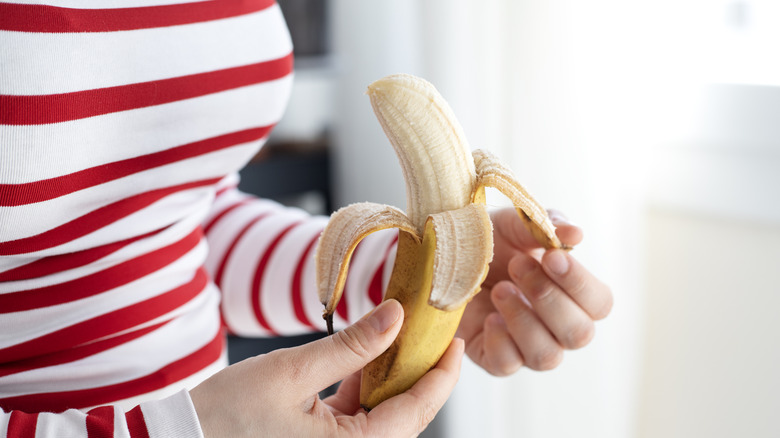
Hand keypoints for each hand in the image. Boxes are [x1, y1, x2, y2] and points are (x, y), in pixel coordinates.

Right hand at [191, 299, 464, 437]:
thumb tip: (395, 316)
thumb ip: (351, 345)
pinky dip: (365, 389)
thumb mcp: (292, 372)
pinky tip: (365, 358)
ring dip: (392, 379)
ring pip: (383, 417)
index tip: (453, 342)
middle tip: (429, 333)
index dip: (441, 374)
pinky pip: (358, 420)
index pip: (415, 410)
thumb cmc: (225, 417)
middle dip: (419, 373)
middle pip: (404, 416)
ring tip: (399, 337)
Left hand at [456, 208, 612, 375]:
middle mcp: (558, 328)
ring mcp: (528, 348)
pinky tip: (488, 316)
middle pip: (579, 334)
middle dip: (548, 297)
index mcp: (574, 296)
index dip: (580, 283)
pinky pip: (508, 365)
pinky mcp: (495, 359)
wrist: (446, 256)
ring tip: (499, 288)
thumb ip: (546, 225)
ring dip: (523, 319)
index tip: (551, 257)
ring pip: (547, 356)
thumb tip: (575, 233)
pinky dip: (499, 340)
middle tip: (517, 265)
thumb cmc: (491, 240)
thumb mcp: (515, 224)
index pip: (600, 303)